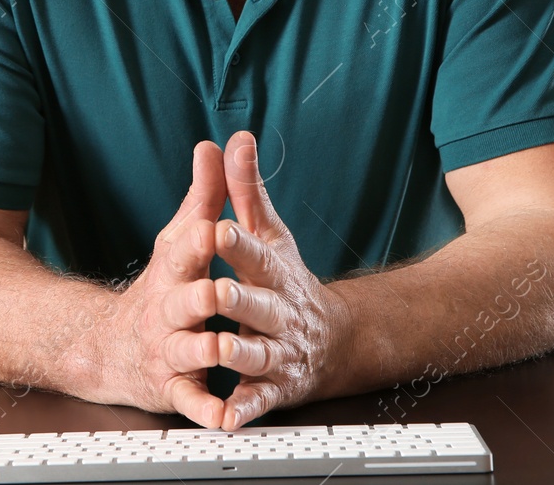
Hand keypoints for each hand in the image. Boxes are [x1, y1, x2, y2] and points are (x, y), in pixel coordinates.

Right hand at [99, 140, 227, 428]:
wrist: (109, 348)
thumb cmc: (162, 287)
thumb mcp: (178, 238)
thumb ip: (204, 195)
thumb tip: (215, 144)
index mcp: (175, 271)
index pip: (184, 248)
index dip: (197, 237)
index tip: (213, 225)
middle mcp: (168, 309)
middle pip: (183, 300)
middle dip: (199, 295)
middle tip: (217, 290)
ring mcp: (169, 348)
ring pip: (187, 348)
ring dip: (204, 348)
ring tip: (221, 347)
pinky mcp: (174, 385)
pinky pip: (190, 399)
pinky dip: (206, 410)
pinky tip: (223, 417)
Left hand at [214, 130, 353, 429]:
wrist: (336, 342)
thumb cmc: (286, 280)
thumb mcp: (269, 233)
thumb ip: (246, 189)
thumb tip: (236, 138)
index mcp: (272, 272)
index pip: (254, 253)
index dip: (237, 242)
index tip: (217, 227)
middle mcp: (277, 313)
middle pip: (259, 306)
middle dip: (240, 299)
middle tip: (218, 292)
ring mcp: (277, 352)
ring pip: (258, 354)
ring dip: (240, 353)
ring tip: (220, 349)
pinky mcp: (274, 387)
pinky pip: (258, 400)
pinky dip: (244, 410)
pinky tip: (228, 416)